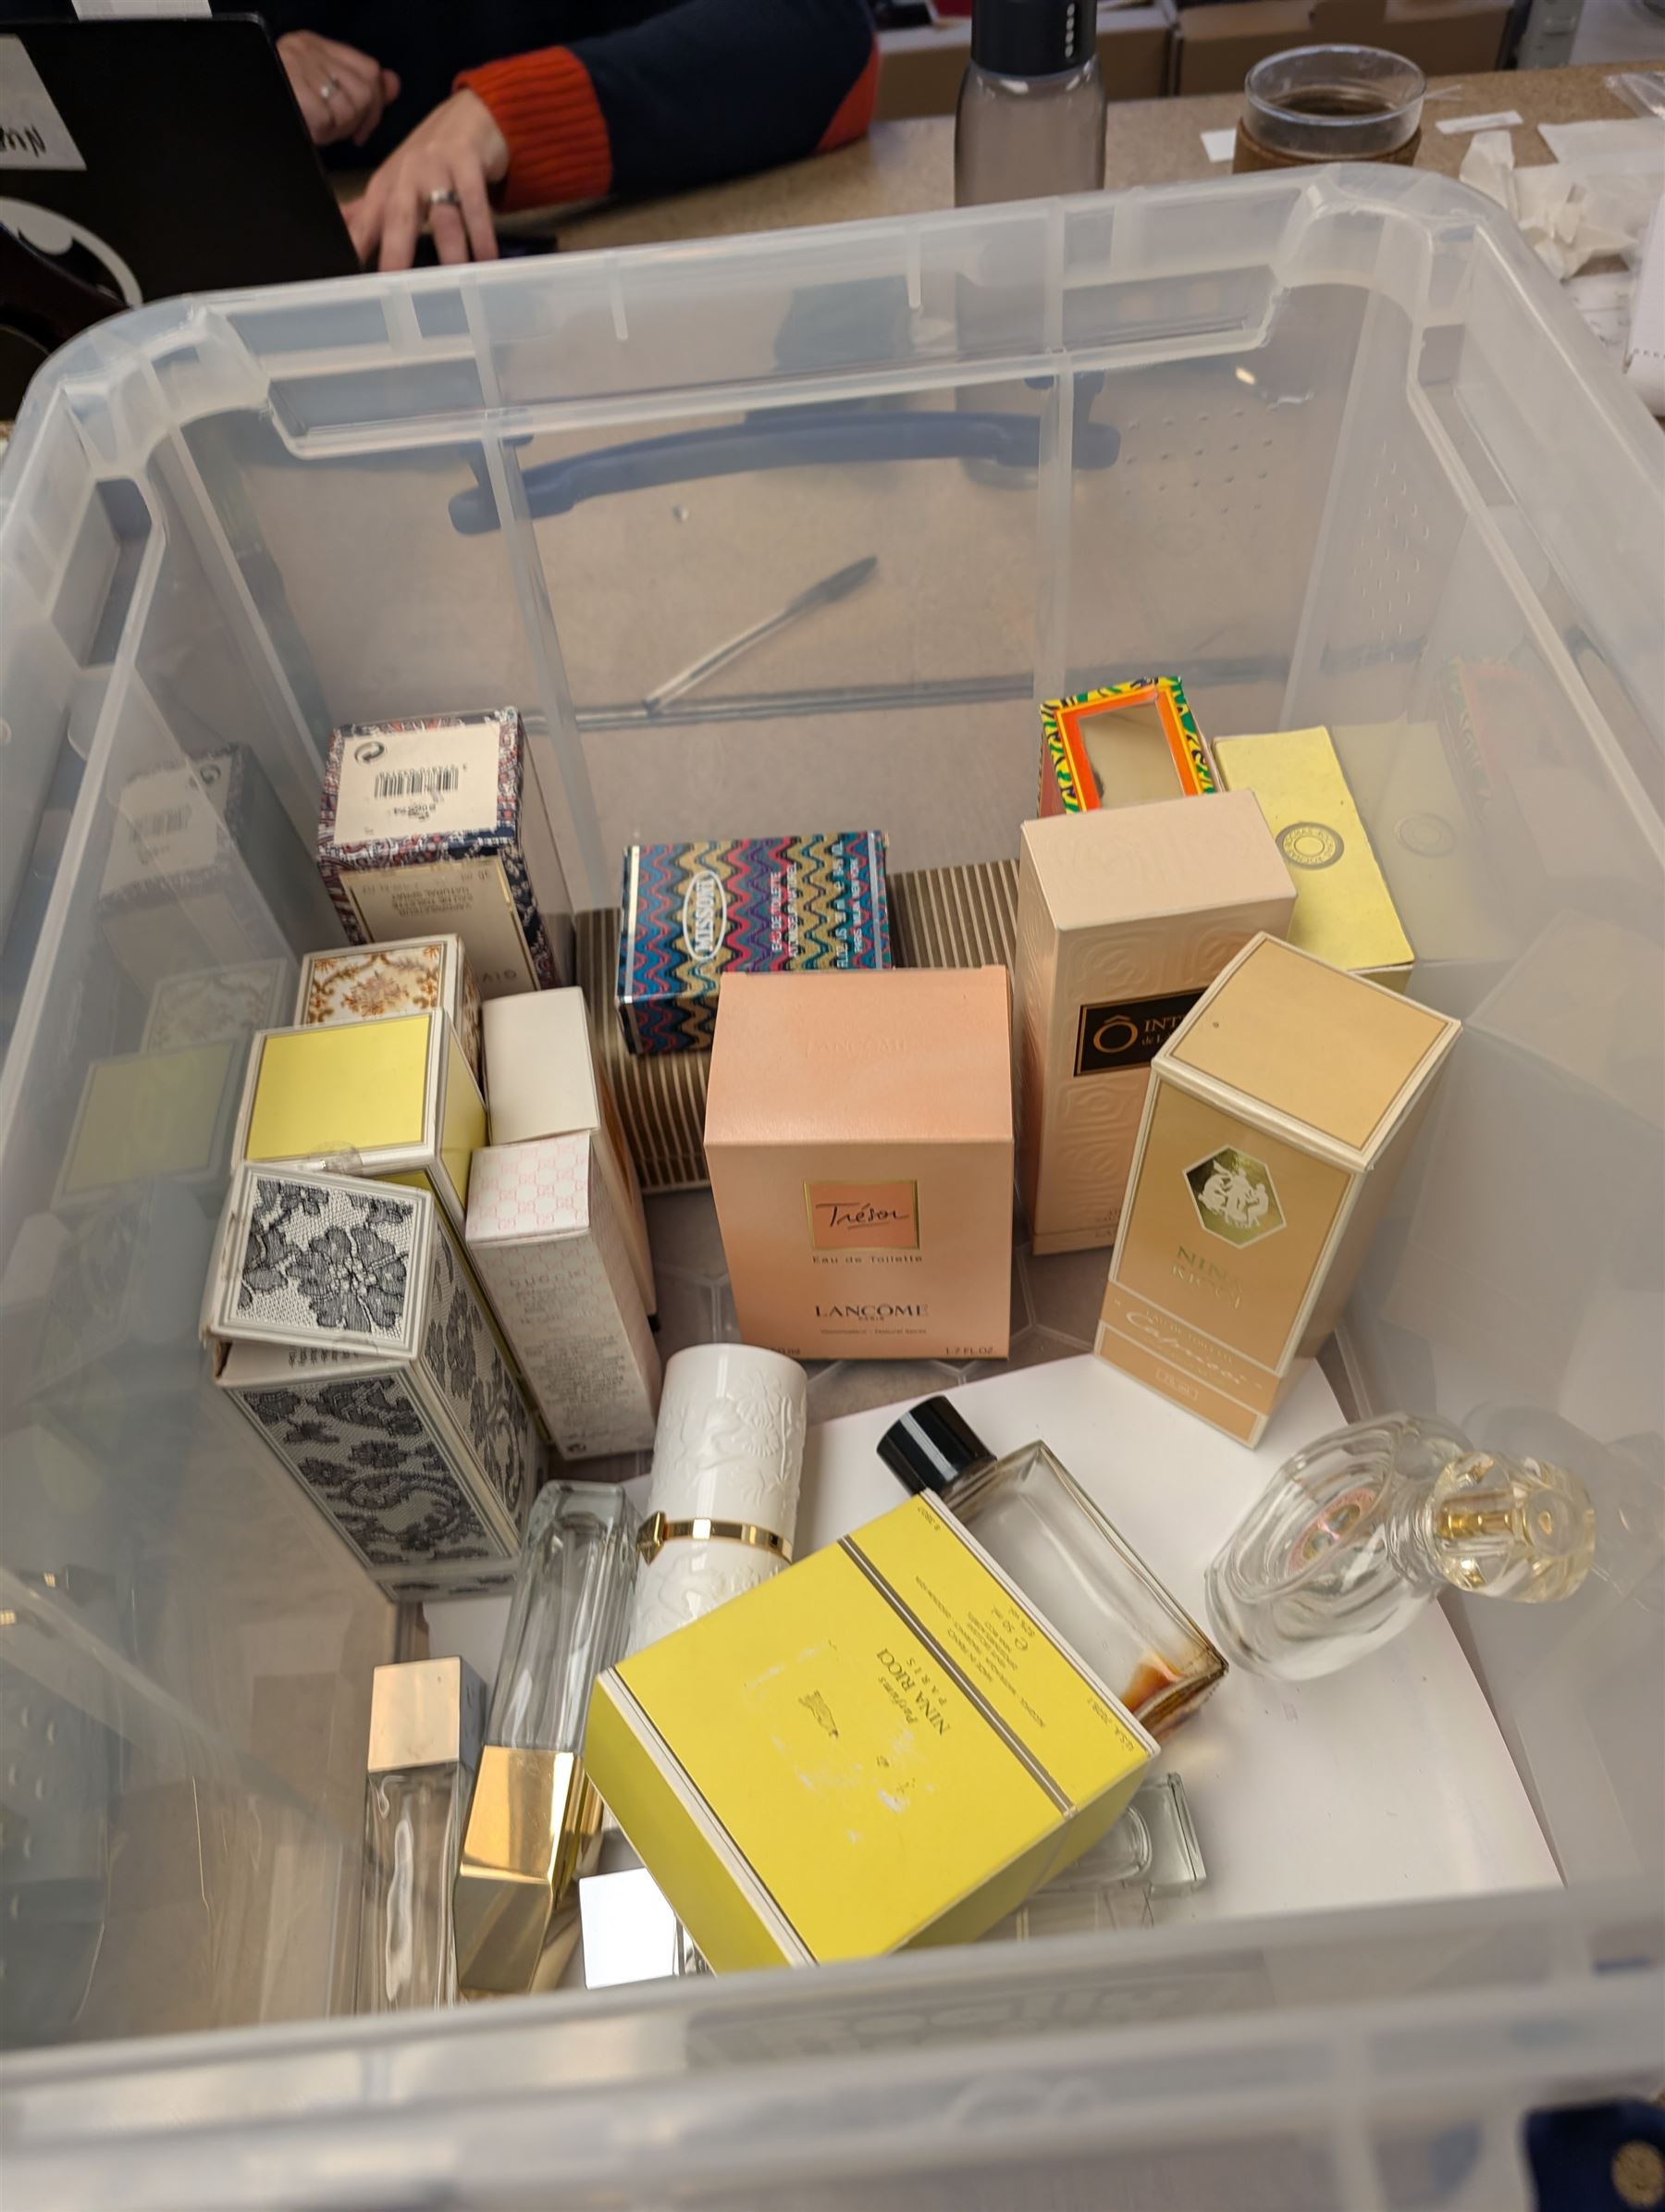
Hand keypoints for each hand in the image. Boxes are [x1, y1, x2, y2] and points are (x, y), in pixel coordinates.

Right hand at [278, 30, 398, 146]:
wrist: (247, 112)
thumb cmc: (288, 110)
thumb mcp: (327, 96)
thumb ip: (362, 89)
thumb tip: (393, 84)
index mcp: (314, 45)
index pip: (369, 69)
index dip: (375, 105)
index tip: (363, 129)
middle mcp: (306, 49)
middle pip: (365, 90)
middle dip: (358, 120)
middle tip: (338, 131)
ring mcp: (299, 67)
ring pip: (350, 106)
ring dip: (340, 128)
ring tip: (320, 128)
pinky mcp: (294, 90)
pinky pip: (330, 119)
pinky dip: (324, 133)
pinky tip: (310, 129)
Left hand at [345, 92, 507, 269]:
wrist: (471, 112)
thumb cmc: (431, 156)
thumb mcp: (397, 182)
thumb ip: (370, 210)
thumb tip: (342, 231)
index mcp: (386, 186)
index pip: (367, 222)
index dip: (359, 249)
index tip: (353, 283)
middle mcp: (407, 175)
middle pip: (399, 218)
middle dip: (396, 251)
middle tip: (396, 285)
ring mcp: (437, 167)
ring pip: (443, 215)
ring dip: (450, 249)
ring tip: (455, 281)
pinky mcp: (467, 162)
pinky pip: (475, 203)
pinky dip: (482, 232)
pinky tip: (487, 258)